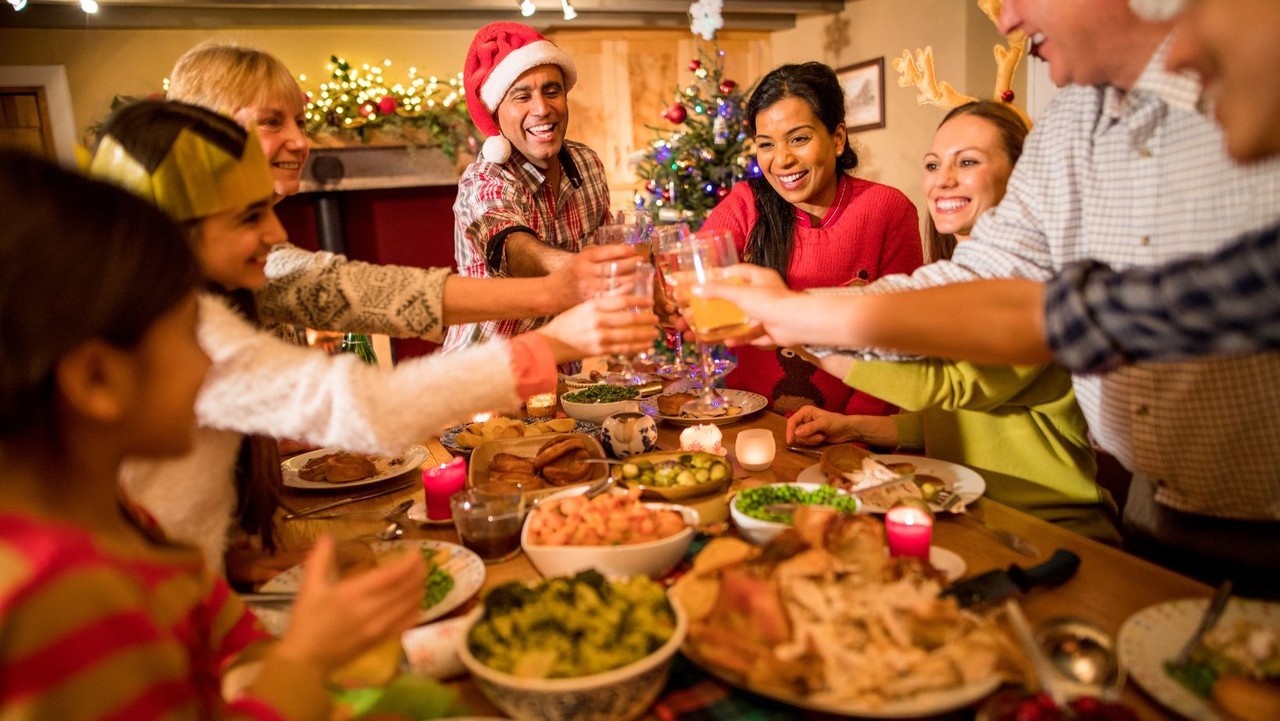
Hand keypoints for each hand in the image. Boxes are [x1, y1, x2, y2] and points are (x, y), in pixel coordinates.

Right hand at [273, 536, 425, 673]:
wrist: (305, 660)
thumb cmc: (306, 620)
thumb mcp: (309, 587)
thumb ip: (320, 559)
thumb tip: (327, 536)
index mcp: (353, 593)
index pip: (391, 575)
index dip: (408, 563)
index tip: (416, 553)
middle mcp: (371, 609)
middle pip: (406, 588)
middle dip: (418, 573)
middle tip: (421, 562)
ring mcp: (379, 627)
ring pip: (410, 605)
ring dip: (419, 589)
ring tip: (420, 578)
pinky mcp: (381, 640)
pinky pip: (407, 623)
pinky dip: (416, 610)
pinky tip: (415, 602)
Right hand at [535, 294, 658, 362]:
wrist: (550, 343)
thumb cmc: (566, 323)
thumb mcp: (582, 307)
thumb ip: (602, 305)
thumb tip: (624, 304)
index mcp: (593, 305)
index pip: (622, 300)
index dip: (639, 301)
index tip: (649, 301)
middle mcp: (598, 320)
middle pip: (629, 319)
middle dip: (646, 319)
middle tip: (656, 319)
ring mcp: (600, 337)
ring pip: (629, 335)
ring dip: (645, 335)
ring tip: (654, 334)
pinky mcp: (600, 351)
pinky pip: (623, 349)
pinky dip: (637, 347)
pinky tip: (645, 346)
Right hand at [546, 244, 639, 310]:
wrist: (552, 293)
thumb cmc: (569, 274)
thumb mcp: (579, 258)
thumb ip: (598, 255)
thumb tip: (624, 251)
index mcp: (584, 258)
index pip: (607, 252)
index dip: (623, 251)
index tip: (634, 251)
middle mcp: (586, 271)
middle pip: (613, 267)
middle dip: (631, 264)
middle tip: (643, 262)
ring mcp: (589, 287)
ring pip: (615, 282)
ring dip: (631, 278)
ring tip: (642, 276)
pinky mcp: (591, 300)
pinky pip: (611, 296)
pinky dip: (624, 293)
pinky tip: (633, 290)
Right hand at [689, 264, 801, 345]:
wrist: (794, 324)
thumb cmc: (770, 301)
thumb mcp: (739, 292)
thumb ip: (717, 290)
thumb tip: (695, 289)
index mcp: (759, 278)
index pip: (737, 271)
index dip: (721, 275)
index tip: (704, 281)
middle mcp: (764, 293)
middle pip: (735, 299)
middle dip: (716, 307)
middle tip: (697, 312)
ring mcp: (768, 312)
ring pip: (741, 319)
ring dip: (724, 326)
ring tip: (704, 332)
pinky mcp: (770, 329)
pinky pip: (751, 334)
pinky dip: (740, 338)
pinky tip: (728, 341)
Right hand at [786, 405, 860, 445]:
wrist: (847, 430)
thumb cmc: (837, 422)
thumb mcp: (824, 423)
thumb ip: (810, 428)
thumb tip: (796, 433)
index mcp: (805, 412)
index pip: (792, 421)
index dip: (789, 431)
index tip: (790, 441)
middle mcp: (804, 419)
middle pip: (795, 432)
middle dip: (807, 437)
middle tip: (818, 436)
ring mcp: (807, 428)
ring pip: (800, 439)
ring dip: (811, 440)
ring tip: (822, 436)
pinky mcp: (810, 436)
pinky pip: (806, 442)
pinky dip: (813, 442)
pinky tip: (822, 438)